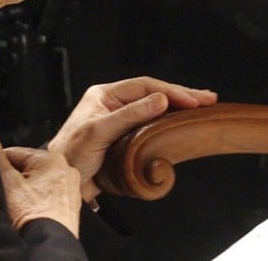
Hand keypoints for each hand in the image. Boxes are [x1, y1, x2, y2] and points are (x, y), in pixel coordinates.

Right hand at [0, 123, 81, 236]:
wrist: (48, 241)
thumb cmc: (31, 214)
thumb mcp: (8, 181)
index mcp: (50, 157)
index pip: (14, 153)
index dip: (0, 166)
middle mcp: (65, 167)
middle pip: (28, 168)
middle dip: (15, 179)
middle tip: (8, 195)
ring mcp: (70, 185)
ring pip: (39, 182)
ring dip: (27, 191)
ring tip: (20, 206)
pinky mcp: (71, 202)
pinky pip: (49, 195)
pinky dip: (39, 201)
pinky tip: (31, 211)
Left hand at [47, 76, 217, 201]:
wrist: (59, 181)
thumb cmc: (71, 156)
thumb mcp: (99, 132)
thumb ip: (130, 115)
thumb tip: (160, 99)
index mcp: (105, 94)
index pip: (145, 86)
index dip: (171, 91)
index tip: (192, 100)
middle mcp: (113, 102)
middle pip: (153, 92)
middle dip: (181, 94)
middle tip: (208, 98)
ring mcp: (120, 117)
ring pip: (155, 105)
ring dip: (178, 105)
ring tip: (202, 104)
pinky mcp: (125, 134)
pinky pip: (151, 121)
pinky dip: (169, 119)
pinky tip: (182, 119)